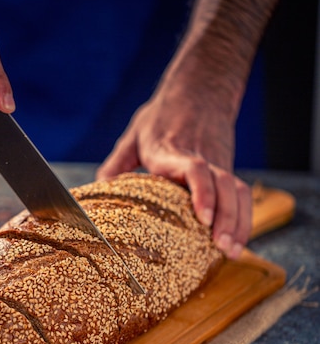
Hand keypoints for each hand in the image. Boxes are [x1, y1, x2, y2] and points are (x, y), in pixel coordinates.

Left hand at [96, 68, 251, 259]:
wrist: (198, 92)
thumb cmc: (162, 117)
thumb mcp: (134, 135)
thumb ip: (117, 163)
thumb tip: (100, 189)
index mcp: (172, 151)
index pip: (194, 169)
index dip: (202, 192)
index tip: (203, 217)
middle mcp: (200, 158)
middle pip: (222, 185)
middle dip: (225, 217)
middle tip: (219, 246)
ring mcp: (218, 163)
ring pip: (237, 190)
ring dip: (238, 222)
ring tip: (230, 251)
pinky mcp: (228, 169)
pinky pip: (242, 194)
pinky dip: (244, 218)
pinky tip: (238, 240)